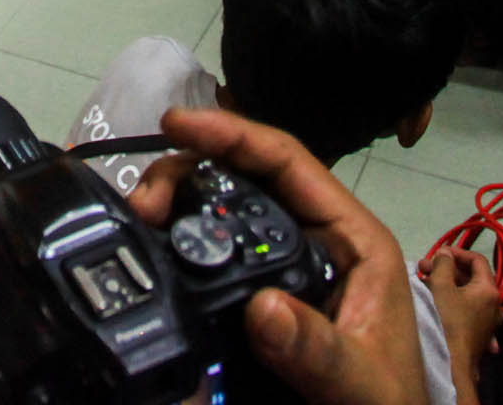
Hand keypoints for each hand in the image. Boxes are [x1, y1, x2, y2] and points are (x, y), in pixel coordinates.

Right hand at [126, 109, 429, 404]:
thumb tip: (262, 308)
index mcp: (351, 240)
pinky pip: (217, 257)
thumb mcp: (362, 383)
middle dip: (189, 173)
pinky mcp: (260, 299)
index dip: (233, 134)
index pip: (290, 163)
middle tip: (143, 202)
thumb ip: (319, 349)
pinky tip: (153, 247)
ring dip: (179, 205)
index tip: (176, 124)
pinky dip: (182, 244)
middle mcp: (315, 242)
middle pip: (246, 179)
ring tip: (140, 219)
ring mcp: (284, 270)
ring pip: (226, 212)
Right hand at [421, 246, 500, 373]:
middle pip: (472, 278)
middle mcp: (495, 304)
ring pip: (468, 295)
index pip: (477, 260)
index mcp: (489, 289)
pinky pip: (468, 311)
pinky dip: (453, 303)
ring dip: (448, 286)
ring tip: (426, 286)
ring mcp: (489, 322)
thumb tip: (446, 254)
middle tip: (424, 269)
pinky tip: (439, 304)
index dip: (457, 252)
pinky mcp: (481, 335)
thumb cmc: (447, 320)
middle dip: (447, 270)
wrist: (452, 364)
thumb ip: (443, 263)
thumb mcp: (441, 286)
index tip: (437, 254)